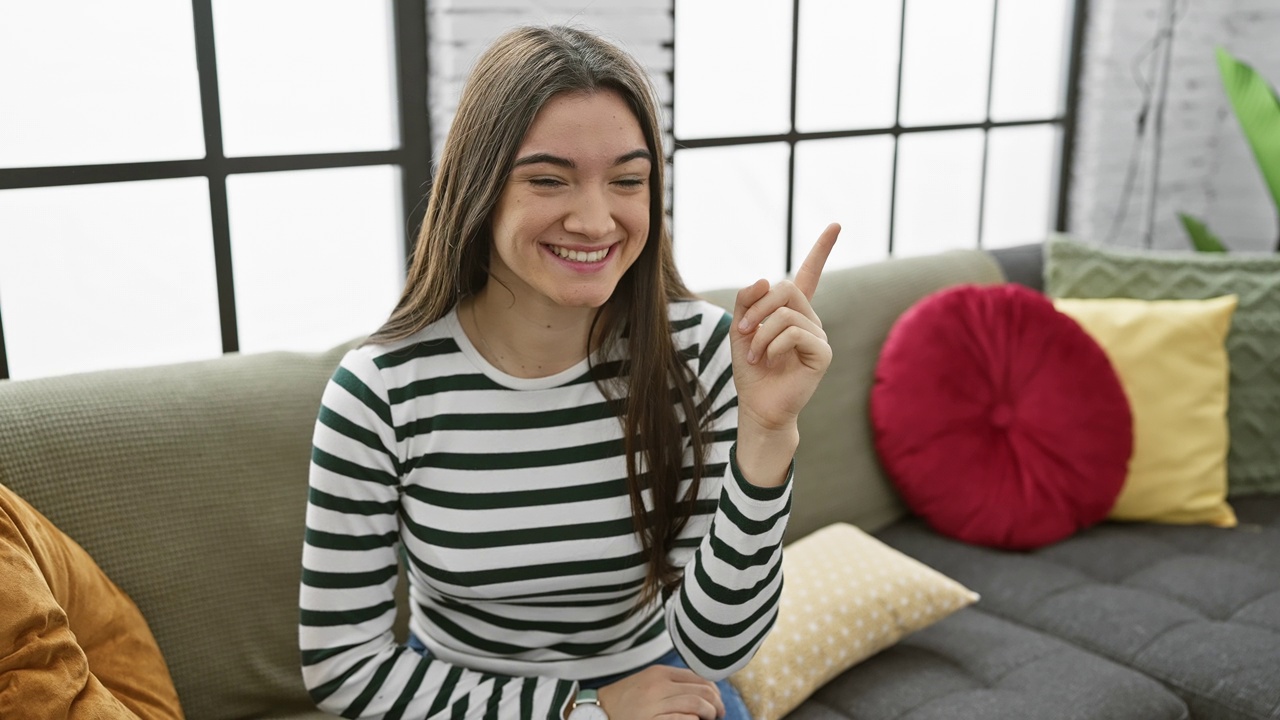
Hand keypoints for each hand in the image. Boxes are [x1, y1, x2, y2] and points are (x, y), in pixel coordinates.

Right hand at [595, 665, 724, 719]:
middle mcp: (659, 686)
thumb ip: (670, 682)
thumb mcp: (647, 682)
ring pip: (697, 705)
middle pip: (702, 691)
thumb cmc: (624, 700)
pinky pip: (683, 719)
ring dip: (710, 714)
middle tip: (719, 714)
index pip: (699, 677)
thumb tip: (701, 690)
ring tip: (710, 719)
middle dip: (717, 704)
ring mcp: (655, 704)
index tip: (717, 702)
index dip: (714, 691)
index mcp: (660, 673)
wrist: (597, 712)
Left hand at [729, 223, 838, 483]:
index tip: (836, 224)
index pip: (809, 273)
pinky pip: (796, 333)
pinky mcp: (822, 353)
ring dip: (761, 332)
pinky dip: (773, 344)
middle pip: (785, 288)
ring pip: (787, 312)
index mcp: (792, 310)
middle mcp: (809, 319)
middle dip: (757, 308)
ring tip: (754, 354)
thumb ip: (747, 300)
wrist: (758, 406)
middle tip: (742, 332)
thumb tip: (767, 279)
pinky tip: (768, 360)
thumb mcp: (740, 329)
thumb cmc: (750, 370)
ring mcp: (818, 335)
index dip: (822, 249)